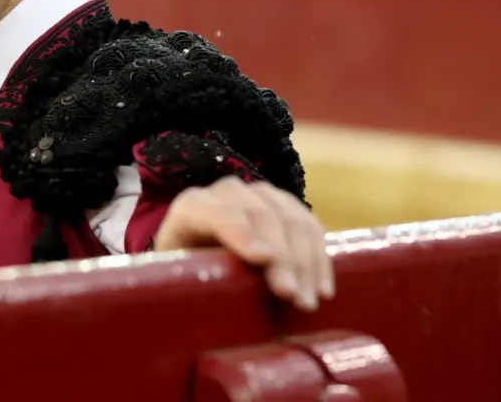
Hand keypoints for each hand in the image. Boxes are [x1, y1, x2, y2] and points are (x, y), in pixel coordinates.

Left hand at [153, 176, 333, 310]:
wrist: (203, 261)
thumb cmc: (185, 275)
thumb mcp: (179, 277)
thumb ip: (189, 282)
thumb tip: (213, 307)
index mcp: (191, 206)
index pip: (216, 212)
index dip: (239, 232)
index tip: (262, 260)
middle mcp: (226, 193)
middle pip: (261, 216)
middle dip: (280, 256)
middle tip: (290, 295)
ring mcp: (260, 195)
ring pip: (291, 219)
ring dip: (305, 262)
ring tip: (307, 302)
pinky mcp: (287, 206)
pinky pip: (311, 226)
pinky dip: (319, 258)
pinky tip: (322, 289)